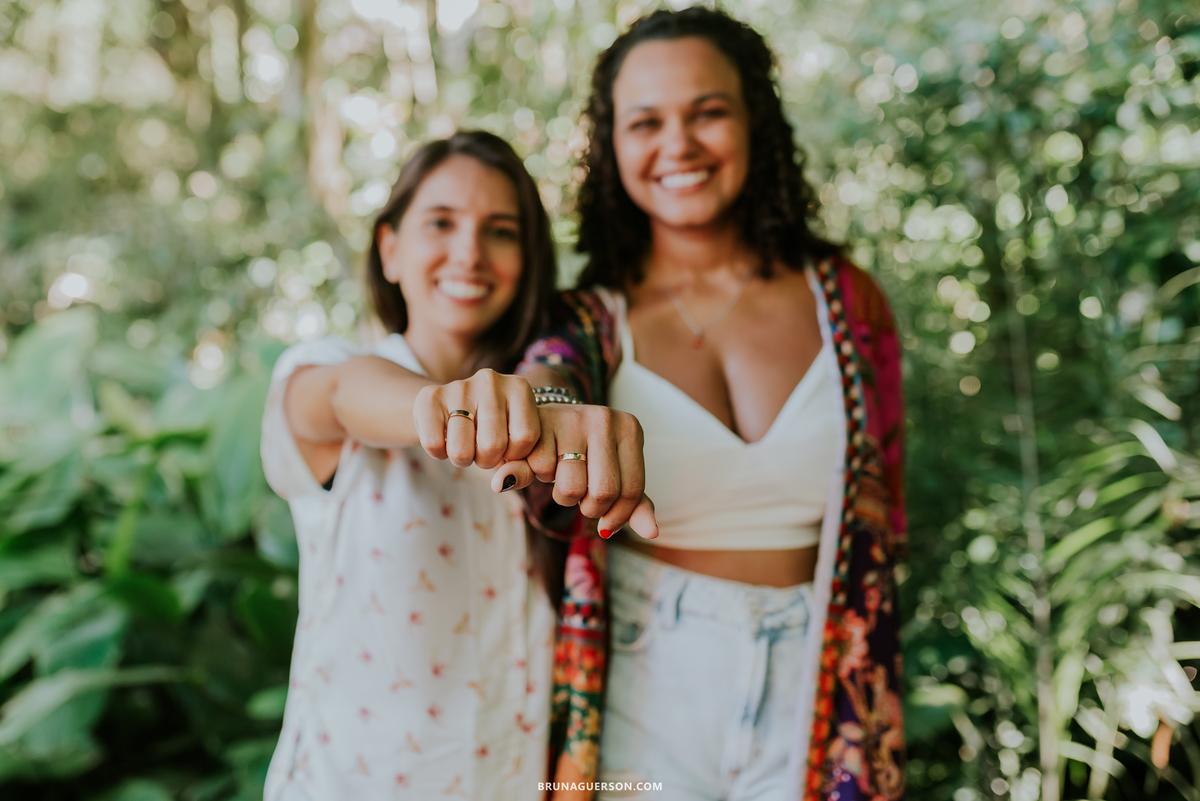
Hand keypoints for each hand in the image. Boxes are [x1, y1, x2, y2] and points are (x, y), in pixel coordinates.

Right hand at [413, 369, 538, 469]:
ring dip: (463, 459)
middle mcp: (490, 380)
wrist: (453, 405)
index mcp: (519, 388)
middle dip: (487, 460)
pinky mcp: (430, 396)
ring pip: (461, 450)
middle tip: (482, 449)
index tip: (508, 448)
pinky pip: (434, 445)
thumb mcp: (517, 444)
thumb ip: (523, 469)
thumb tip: (502, 482)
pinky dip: (439, 453)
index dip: (515, 455)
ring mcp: (459, 386)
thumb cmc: (496, 430)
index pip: (525, 437)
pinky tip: (446, 439)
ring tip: (465, 445)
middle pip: (493, 445)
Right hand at [493, 404, 657, 539]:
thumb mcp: (615, 473)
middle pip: (604, 492)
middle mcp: (605, 419)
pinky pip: (543, 473)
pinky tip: (545, 460)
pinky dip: (540, 476)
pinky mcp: (542, 423)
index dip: (617, 516)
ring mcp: (573, 418)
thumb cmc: (585, 453)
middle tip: (583, 497)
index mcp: (630, 429)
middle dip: (591, 508)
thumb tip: (652, 533)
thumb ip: (635, 504)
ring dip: (564, 496)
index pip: (632, 491)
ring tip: (563, 477)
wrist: (543, 421)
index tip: (606, 522)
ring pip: (571, 488)